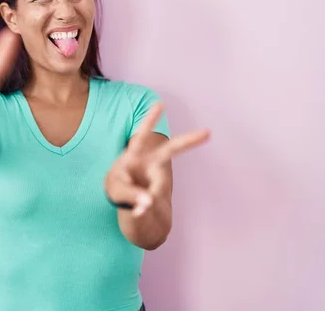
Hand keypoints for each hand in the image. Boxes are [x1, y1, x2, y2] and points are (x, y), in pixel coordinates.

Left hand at [104, 102, 209, 216]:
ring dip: (146, 198)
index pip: (141, 137)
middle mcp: (149, 164)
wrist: (138, 221)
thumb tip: (149, 202)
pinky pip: (155, 202)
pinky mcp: (164, 196)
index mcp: (133, 157)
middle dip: (187, 142)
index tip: (161, 104)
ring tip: (136, 207)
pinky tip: (139, 215)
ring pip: (157, 186)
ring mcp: (159, 180)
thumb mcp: (116, 192)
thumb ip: (130, 195)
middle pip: (169, 151)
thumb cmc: (120, 195)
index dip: (150, 121)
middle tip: (208, 132)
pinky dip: (143, 211)